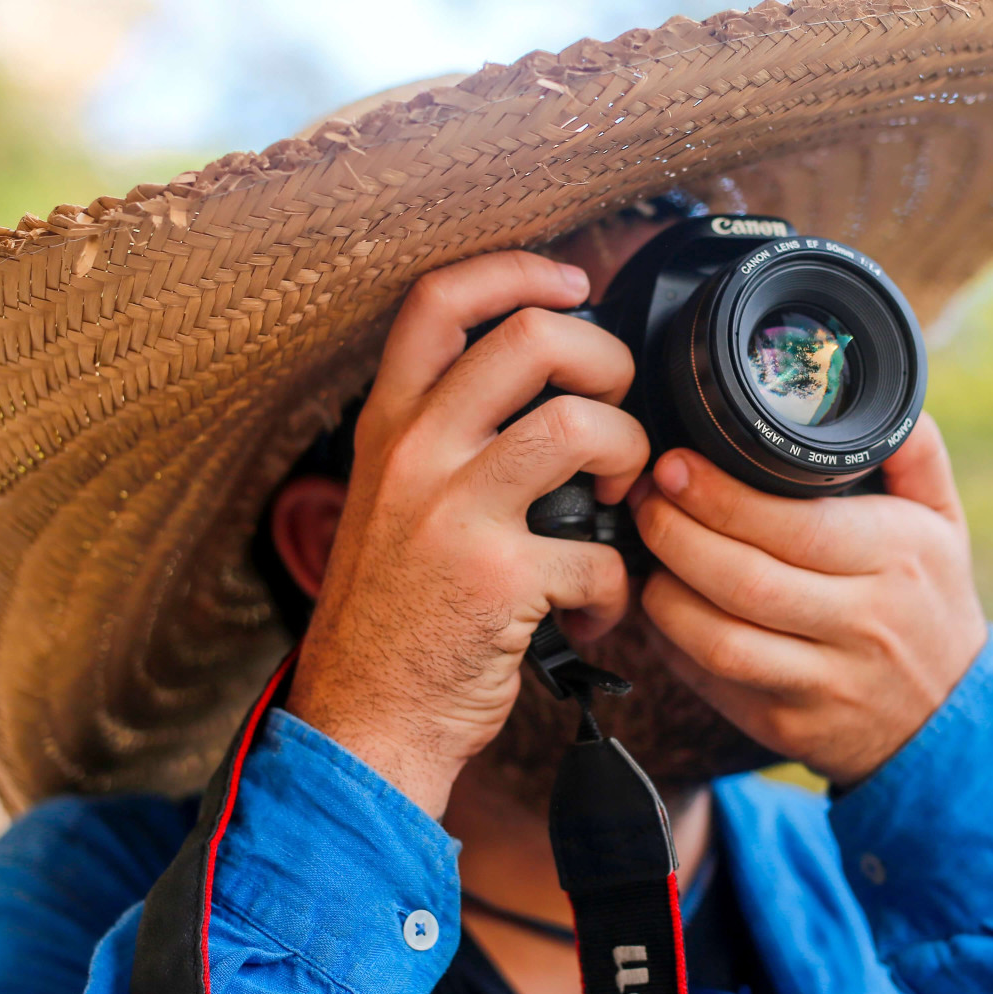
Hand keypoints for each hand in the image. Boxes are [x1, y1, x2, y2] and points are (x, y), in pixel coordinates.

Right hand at [286, 251, 648, 817]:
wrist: (364, 722)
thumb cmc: (393, 617)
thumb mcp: (390, 503)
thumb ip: (446, 442)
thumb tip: (549, 392)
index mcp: (389, 428)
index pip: (438, 301)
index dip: (515, 272)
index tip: (571, 285)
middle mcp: (415, 455)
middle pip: (532, 338)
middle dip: (606, 361)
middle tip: (615, 410)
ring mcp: (453, 513)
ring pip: (578, 425)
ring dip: (628, 456)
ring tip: (620, 499)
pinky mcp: (497, 579)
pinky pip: (600, 553)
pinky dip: (619, 588)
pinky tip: (597, 612)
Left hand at [629, 414, 986, 786]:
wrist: (946, 716)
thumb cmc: (929, 599)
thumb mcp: (942, 521)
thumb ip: (912, 452)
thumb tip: (879, 392)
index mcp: (896, 557)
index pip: (795, 526)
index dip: (721, 497)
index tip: (675, 466)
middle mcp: (864, 622)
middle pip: (747, 581)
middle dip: (677, 534)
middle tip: (644, 499)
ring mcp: (826, 681)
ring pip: (722, 640)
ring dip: (665, 594)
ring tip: (646, 553)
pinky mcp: (789, 724)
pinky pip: (715, 681)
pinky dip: (674, 643)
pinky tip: (662, 606)